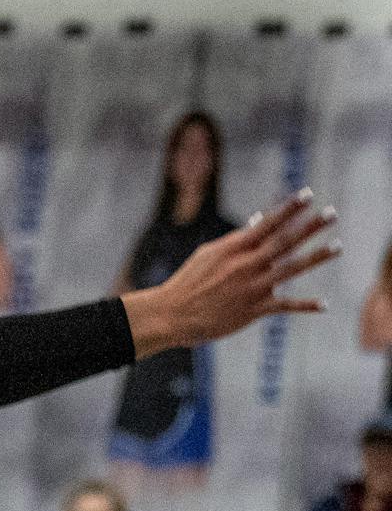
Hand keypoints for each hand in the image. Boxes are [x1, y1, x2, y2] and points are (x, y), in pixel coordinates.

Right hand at [121, 190, 339, 356]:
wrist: (173, 314)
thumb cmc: (189, 282)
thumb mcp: (208, 255)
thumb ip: (236, 241)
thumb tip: (257, 223)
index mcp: (232, 249)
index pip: (266, 223)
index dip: (288, 209)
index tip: (307, 195)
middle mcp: (245, 265)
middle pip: (285, 241)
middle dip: (310, 226)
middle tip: (332, 212)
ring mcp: (252, 287)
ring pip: (291, 269)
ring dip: (317, 257)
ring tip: (338, 245)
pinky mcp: (254, 310)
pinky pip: (285, 306)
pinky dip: (305, 305)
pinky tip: (323, 304)